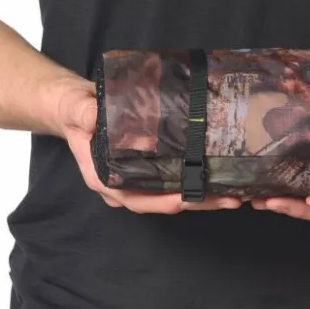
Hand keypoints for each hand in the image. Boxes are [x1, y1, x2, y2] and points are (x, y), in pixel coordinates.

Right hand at [52, 76, 241, 213]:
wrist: (79, 105)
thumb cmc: (75, 110)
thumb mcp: (76, 109)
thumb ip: (84, 114)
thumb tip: (95, 117)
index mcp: (105, 179)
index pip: (136, 198)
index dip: (161, 202)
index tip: (186, 200)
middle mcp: (124, 185)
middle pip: (162, 202)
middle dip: (196, 203)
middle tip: (228, 201)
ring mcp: (138, 177)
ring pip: (173, 194)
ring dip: (203, 197)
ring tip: (235, 196)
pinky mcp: (151, 165)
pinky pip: (175, 178)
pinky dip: (197, 180)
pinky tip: (221, 177)